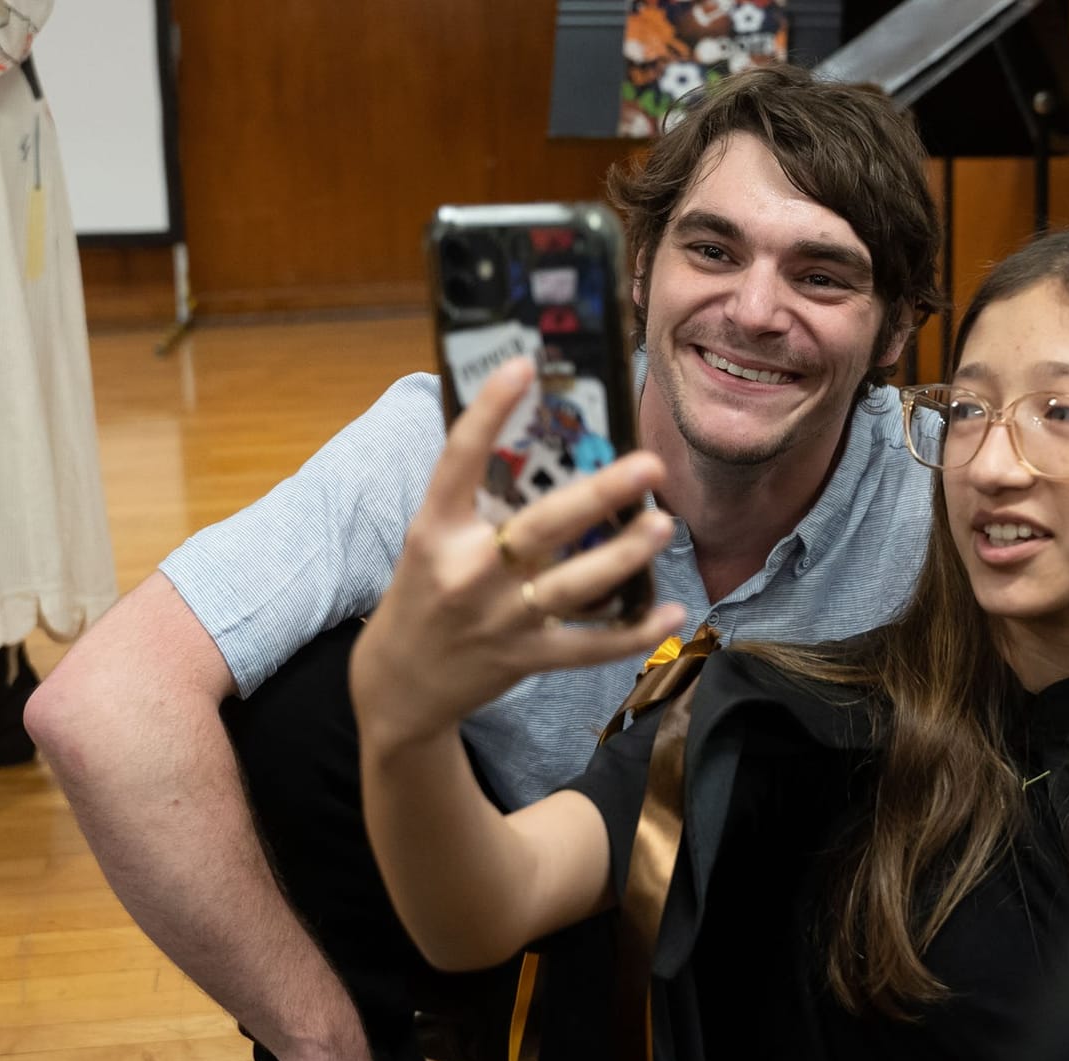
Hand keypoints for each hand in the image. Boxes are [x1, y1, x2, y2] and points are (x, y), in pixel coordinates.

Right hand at [352, 357, 685, 750]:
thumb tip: (548, 444)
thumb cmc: (426, 595)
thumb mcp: (432, 541)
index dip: (489, 412)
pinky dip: (632, 633)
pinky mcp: (524, 658)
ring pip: (570, 586)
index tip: (523, 366)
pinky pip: (587, 647)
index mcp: (435, 529)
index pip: (458, 460)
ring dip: (623, 557)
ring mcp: (498, 619)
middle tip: (649, 464)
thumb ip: (479, 503)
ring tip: (662, 526)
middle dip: (598, 494)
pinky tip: (670, 614)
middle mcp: (467, 571)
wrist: (398, 685)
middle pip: (539, 527)